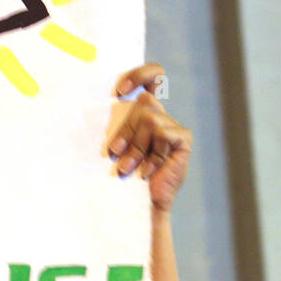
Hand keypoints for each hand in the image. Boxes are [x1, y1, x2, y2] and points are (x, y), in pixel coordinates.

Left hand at [109, 64, 191, 212]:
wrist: (139, 206)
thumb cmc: (121, 176)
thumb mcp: (114, 146)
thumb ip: (112, 125)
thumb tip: (98, 107)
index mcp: (144, 112)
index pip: (152, 77)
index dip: (139, 75)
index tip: (119, 92)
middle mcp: (160, 116)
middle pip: (143, 102)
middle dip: (125, 129)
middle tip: (114, 154)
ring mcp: (173, 128)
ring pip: (149, 118)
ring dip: (135, 146)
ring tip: (129, 169)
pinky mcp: (182, 140)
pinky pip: (162, 133)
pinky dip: (151, 154)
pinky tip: (147, 173)